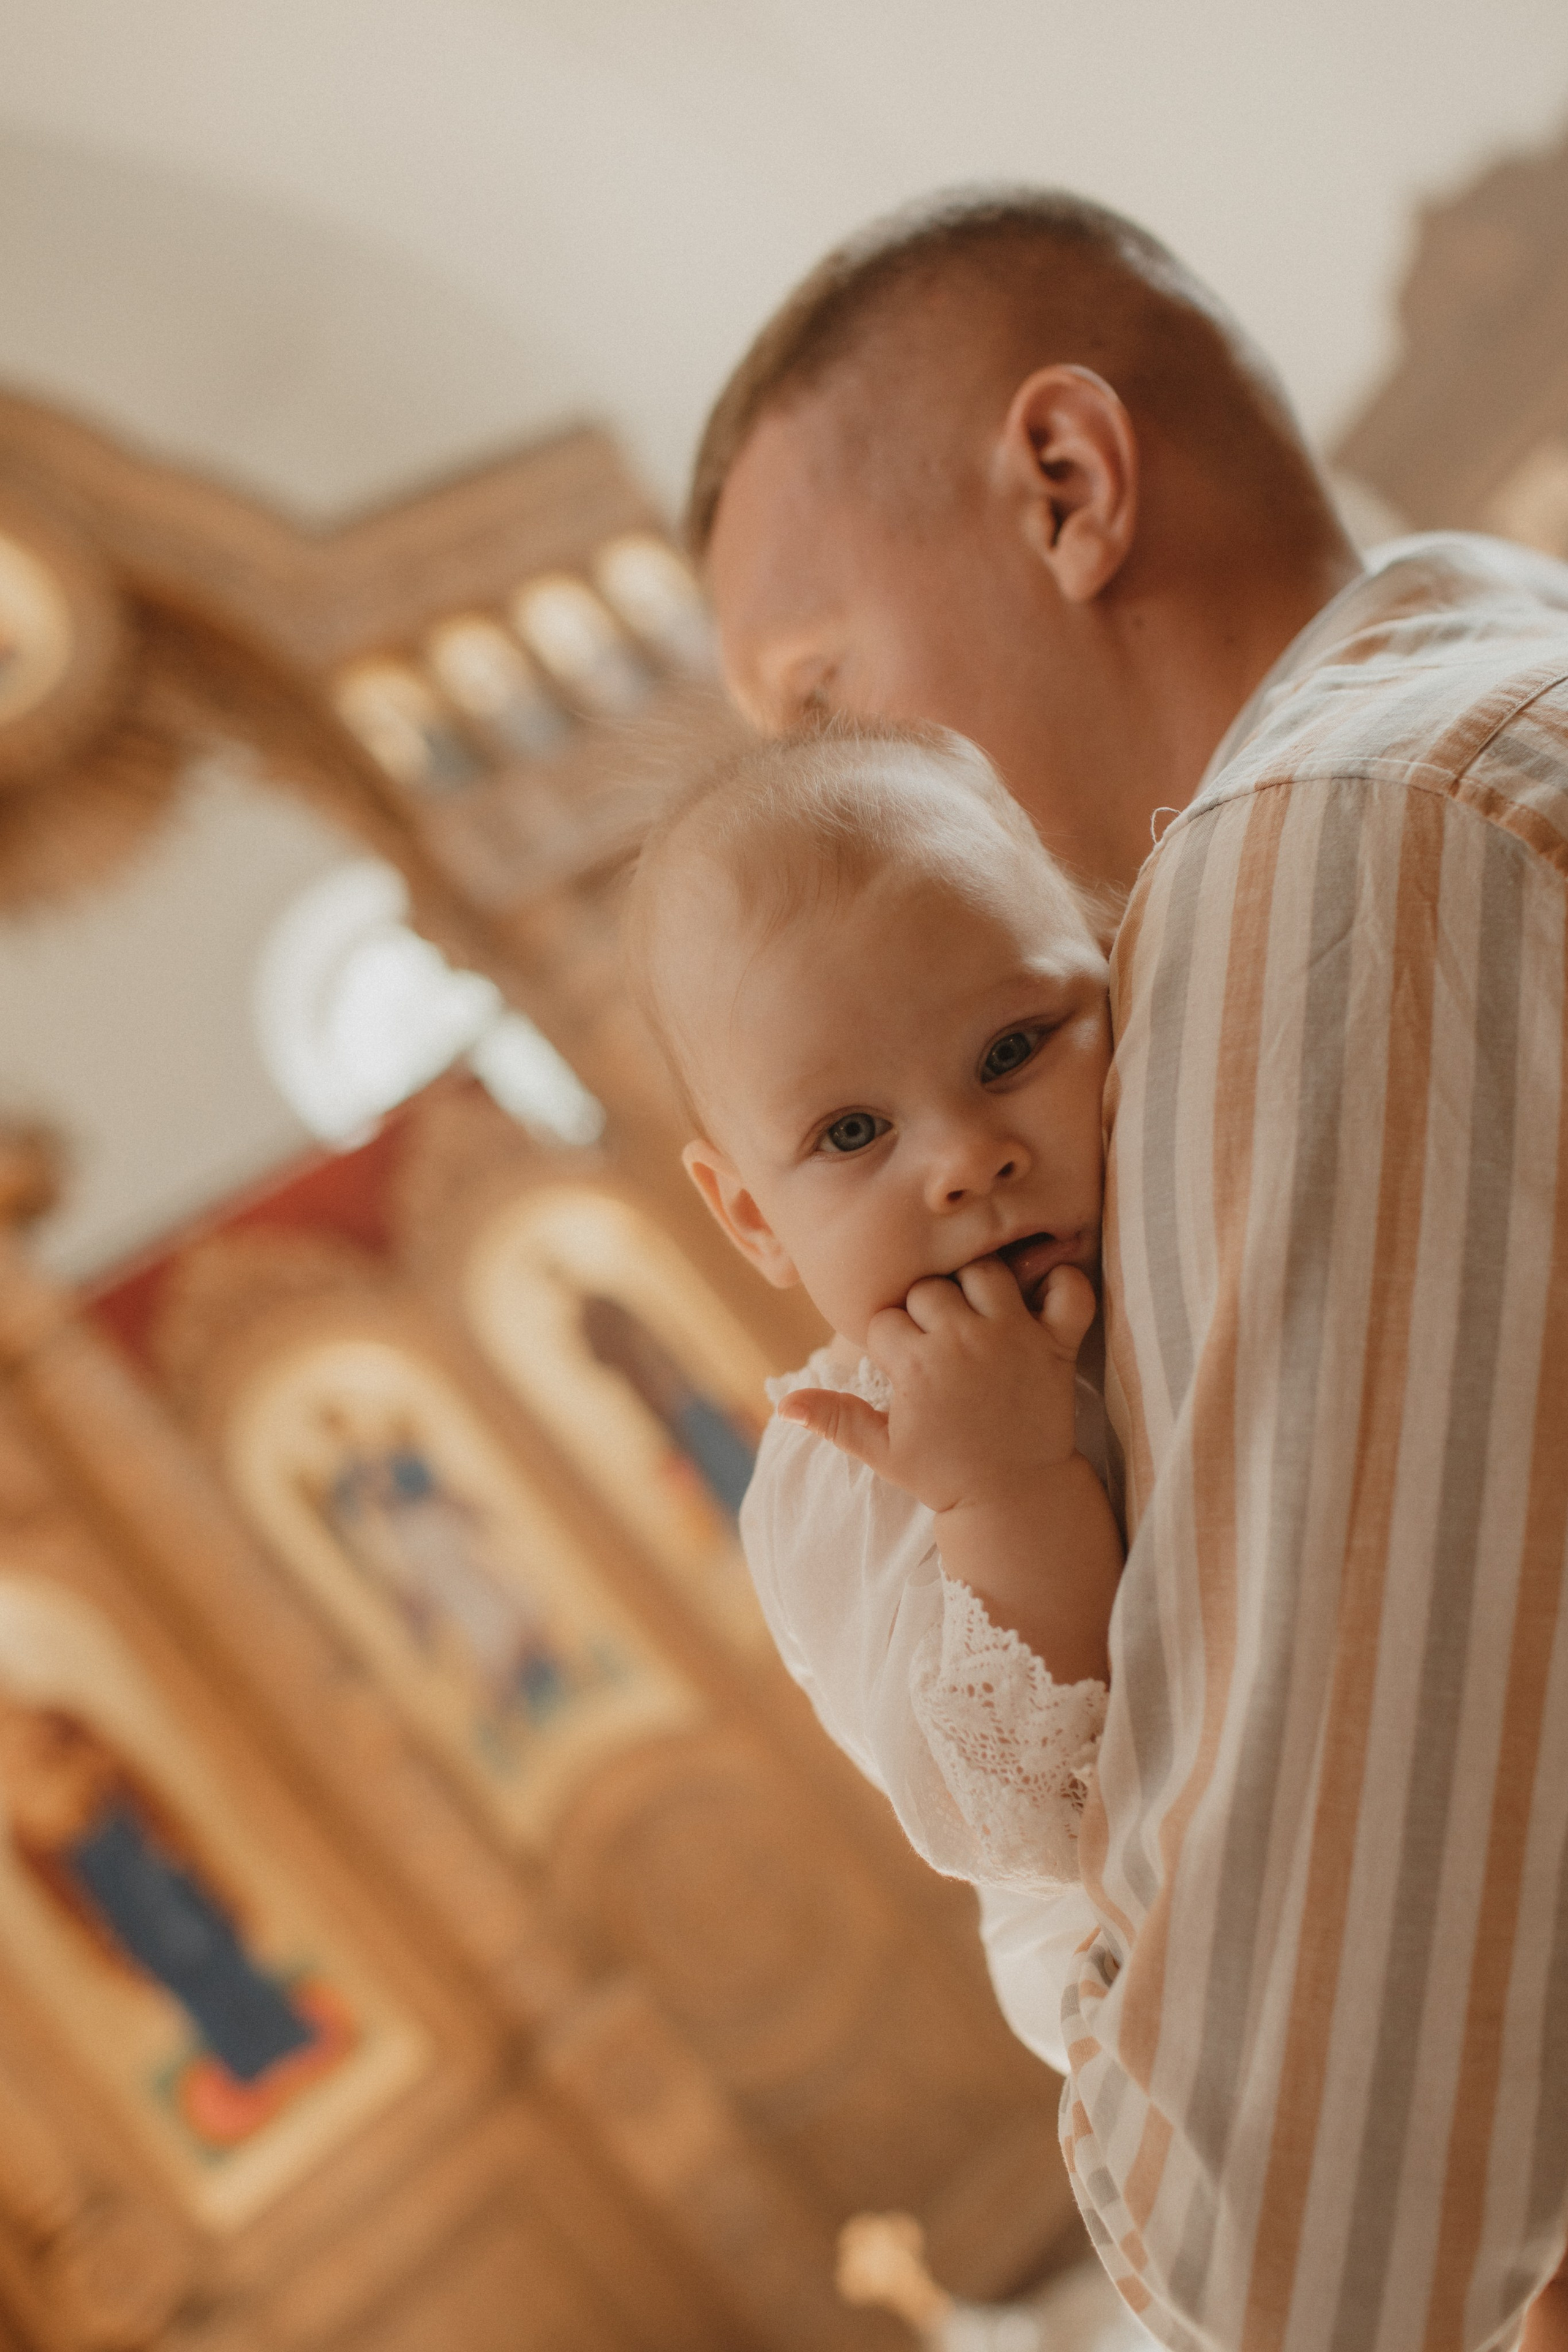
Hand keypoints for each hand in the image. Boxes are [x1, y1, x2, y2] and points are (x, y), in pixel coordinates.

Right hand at [778, 1257, 1095, 1514]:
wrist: (1014, 1498)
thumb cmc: (946, 1474)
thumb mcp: (883, 1451)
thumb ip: (835, 1420)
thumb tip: (783, 1404)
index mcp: (916, 1364)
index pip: (884, 1318)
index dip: (887, 1338)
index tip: (900, 1362)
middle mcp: (963, 1339)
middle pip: (929, 1287)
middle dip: (926, 1307)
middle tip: (937, 1339)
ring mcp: (1013, 1336)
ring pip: (985, 1271)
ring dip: (978, 1286)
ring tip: (977, 1315)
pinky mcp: (1057, 1343)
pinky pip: (1069, 1289)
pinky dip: (1062, 1284)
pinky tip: (1041, 1299)